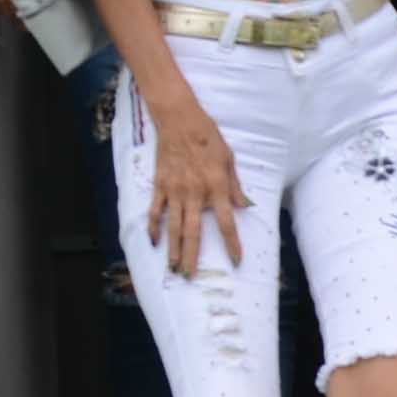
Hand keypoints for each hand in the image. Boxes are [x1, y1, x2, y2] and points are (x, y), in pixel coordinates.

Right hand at [149, 99, 247, 277]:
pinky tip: (153, 242)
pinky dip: (153, 227)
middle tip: (190, 276)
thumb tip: (244, 206)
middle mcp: (195, 193)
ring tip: (173, 268)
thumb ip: (235, 186)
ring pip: (173, 227)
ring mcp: (175, 191)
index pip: (226, 222)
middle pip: (193, 232)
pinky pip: (155, 211)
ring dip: (173, 249)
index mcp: (216, 186)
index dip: (232, 244)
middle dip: (192, 257)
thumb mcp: (229, 158)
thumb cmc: (208, 136)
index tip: (236, 261)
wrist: (178, 119)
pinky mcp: (160, 185)